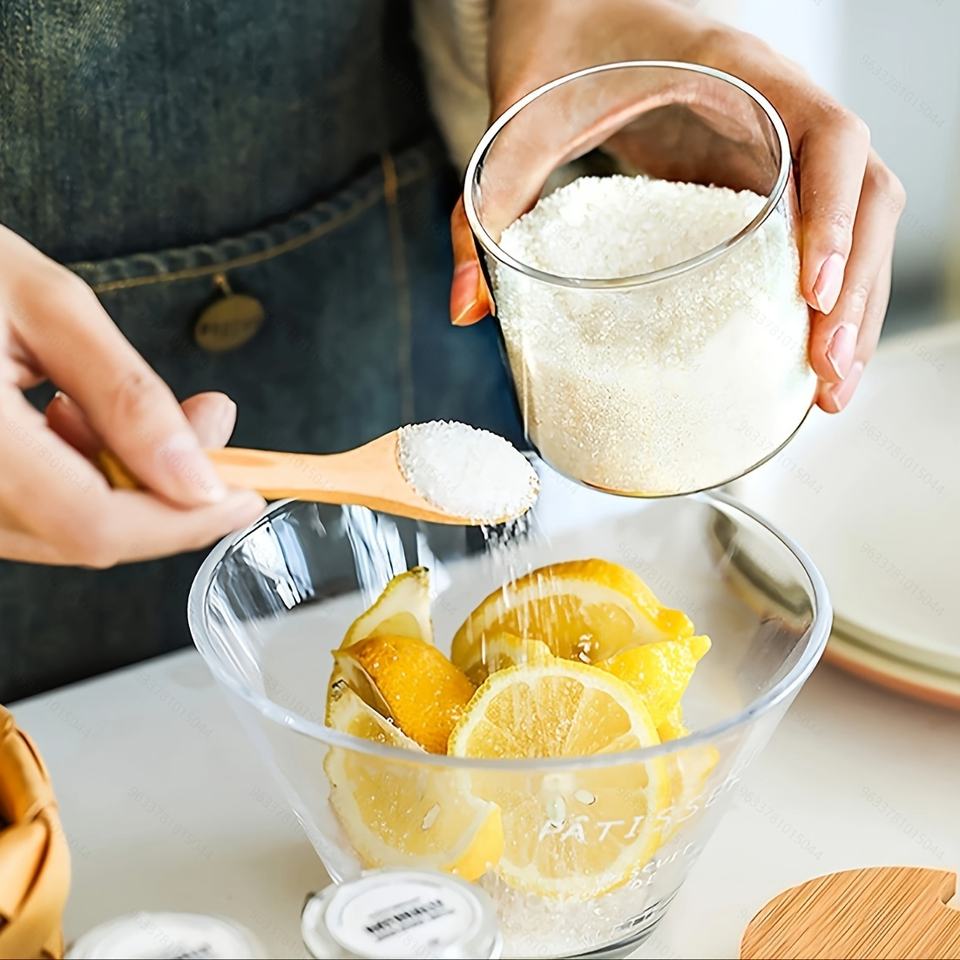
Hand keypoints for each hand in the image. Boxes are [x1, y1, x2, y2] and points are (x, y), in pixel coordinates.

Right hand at [0, 225, 264, 566]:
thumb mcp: (47, 306)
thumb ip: (128, 398)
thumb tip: (199, 479)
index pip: (96, 523)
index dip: (185, 522)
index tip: (249, 495)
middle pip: (85, 536)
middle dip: (167, 492)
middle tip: (206, 419)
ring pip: (60, 531)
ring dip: (121, 480)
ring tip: (99, 399)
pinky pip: (28, 512)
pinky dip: (77, 476)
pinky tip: (64, 416)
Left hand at [450, 0, 904, 412]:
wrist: (570, 2)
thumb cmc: (554, 40)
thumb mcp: (518, 121)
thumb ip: (485, 205)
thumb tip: (466, 310)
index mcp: (736, 73)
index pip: (827, 137)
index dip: (833, 214)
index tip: (806, 293)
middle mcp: (775, 105)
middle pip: (867, 193)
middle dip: (856, 290)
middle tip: (827, 377)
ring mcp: (776, 140)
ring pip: (860, 216)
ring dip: (856, 301)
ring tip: (829, 386)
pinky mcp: (757, 172)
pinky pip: (821, 227)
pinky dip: (827, 290)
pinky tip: (805, 349)